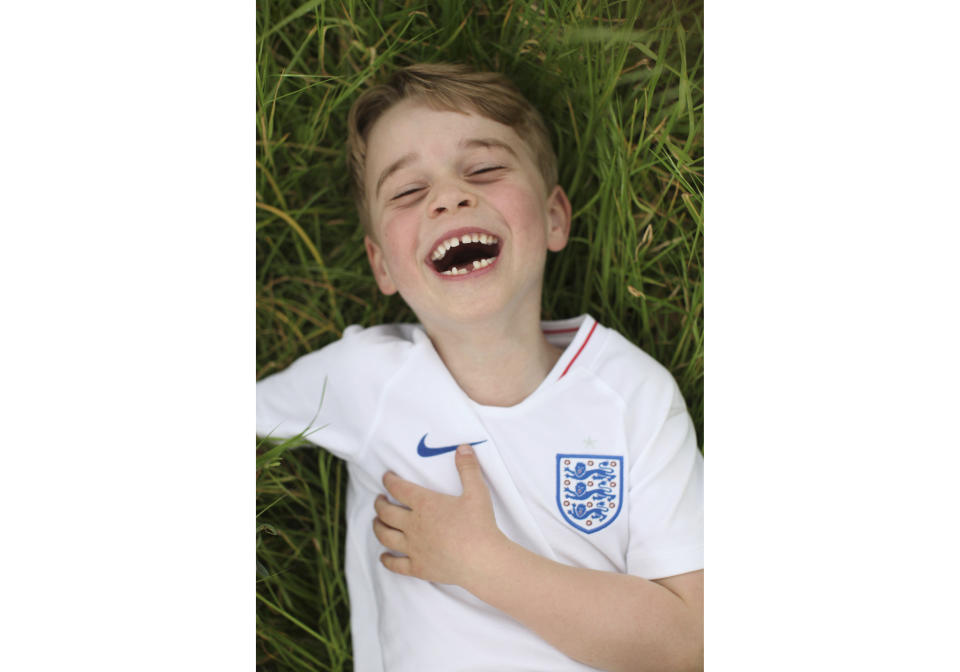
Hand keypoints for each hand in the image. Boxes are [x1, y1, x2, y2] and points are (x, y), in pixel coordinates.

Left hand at [373, 444, 506, 586]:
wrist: (482, 561)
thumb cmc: (480, 525)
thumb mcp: (477, 492)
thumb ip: (468, 468)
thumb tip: (463, 448)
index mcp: (425, 504)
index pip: (398, 488)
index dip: (389, 480)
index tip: (386, 477)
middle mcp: (413, 525)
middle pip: (386, 512)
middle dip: (379, 504)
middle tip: (379, 499)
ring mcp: (413, 547)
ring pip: (385, 536)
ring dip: (377, 527)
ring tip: (376, 522)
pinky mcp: (418, 567)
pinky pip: (395, 564)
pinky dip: (386, 560)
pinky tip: (384, 557)